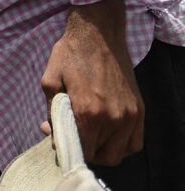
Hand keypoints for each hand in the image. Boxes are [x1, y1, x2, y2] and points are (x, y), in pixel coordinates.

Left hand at [40, 0, 143, 165]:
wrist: (98, 33)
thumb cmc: (70, 54)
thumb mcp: (50, 81)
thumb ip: (51, 112)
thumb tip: (50, 132)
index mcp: (89, 111)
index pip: (82, 150)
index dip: (67, 149)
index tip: (59, 139)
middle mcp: (113, 118)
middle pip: (101, 156)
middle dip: (84, 152)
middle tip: (73, 137)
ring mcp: (130, 115)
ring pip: (118, 153)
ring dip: (102, 151)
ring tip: (89, 136)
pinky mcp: (139, 110)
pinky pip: (135, 143)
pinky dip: (121, 146)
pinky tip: (107, 135)